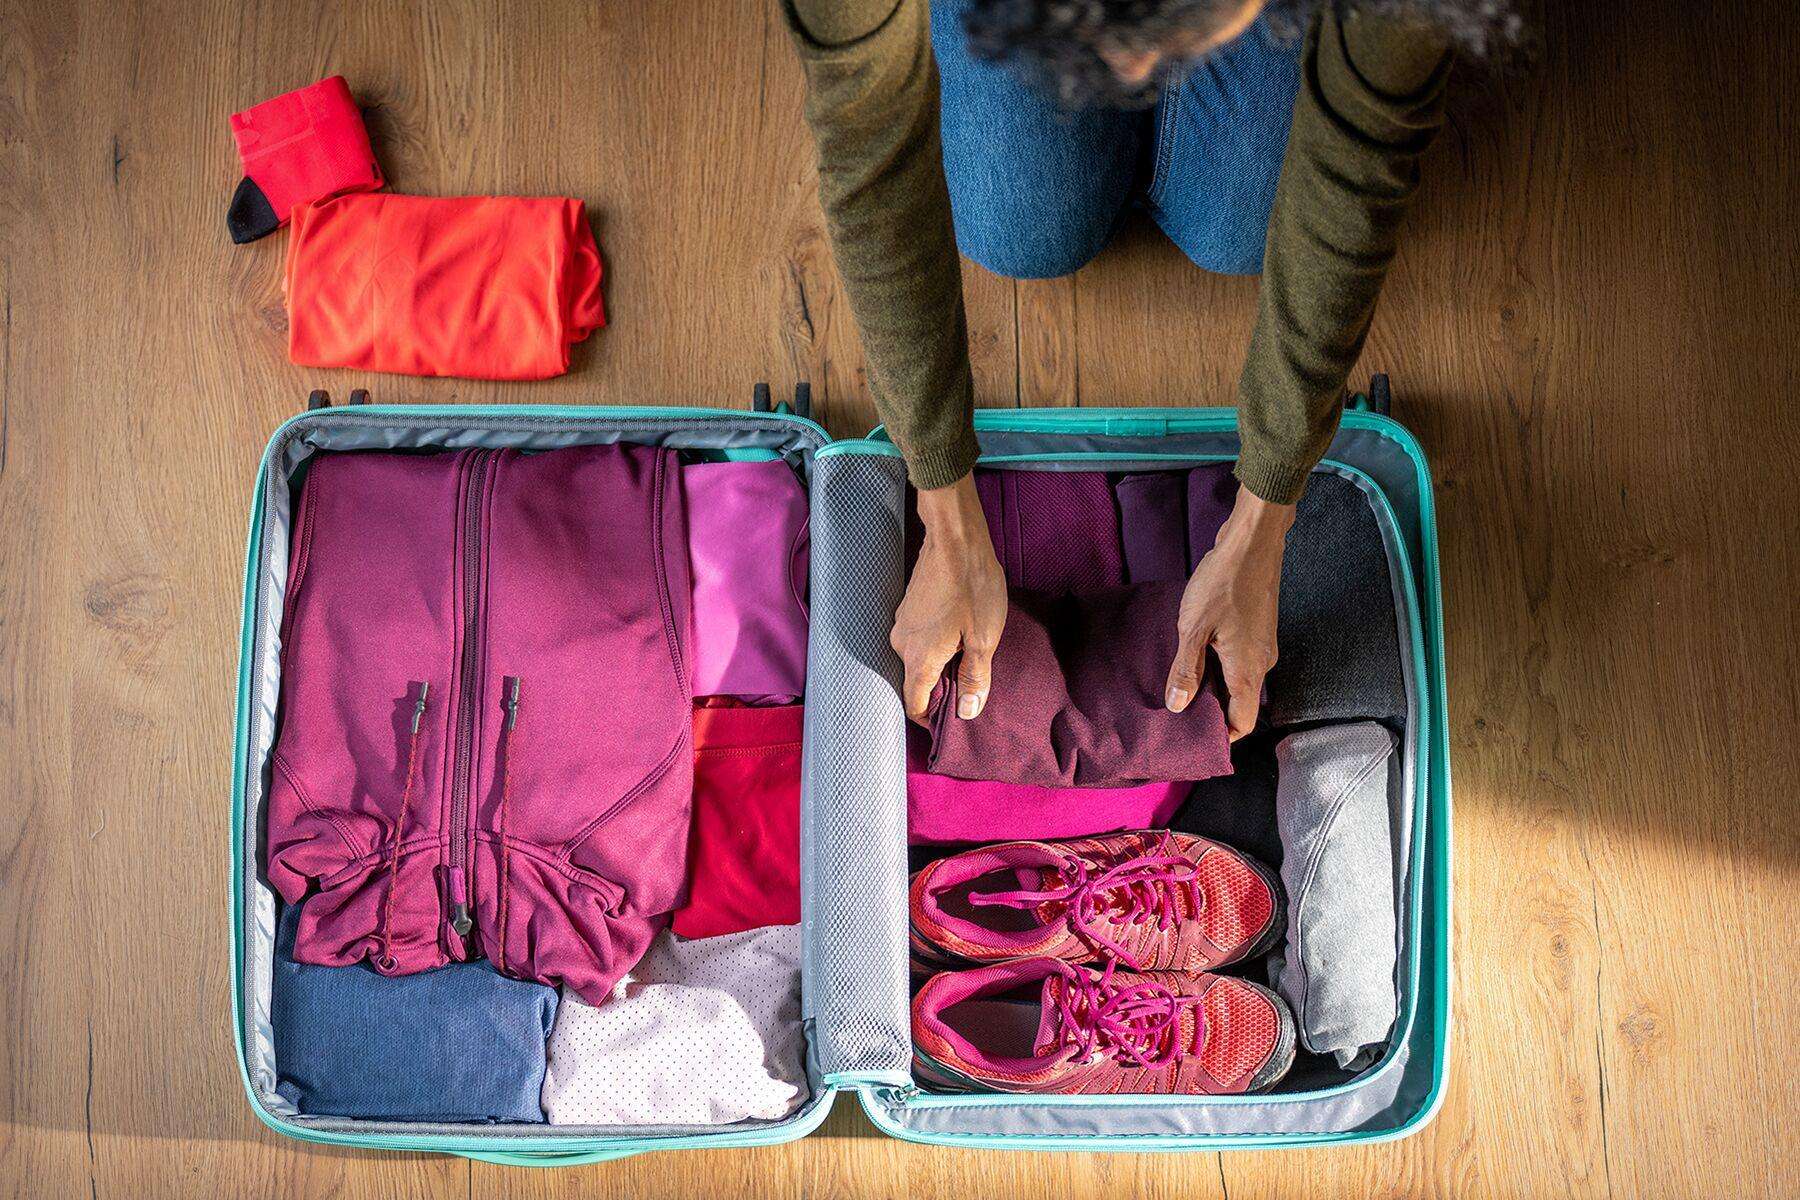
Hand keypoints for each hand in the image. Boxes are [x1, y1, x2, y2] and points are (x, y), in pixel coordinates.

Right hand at [892, 475, 1007, 724]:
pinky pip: (919, 638)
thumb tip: (968, 712)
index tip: (954, 716)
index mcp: (919, 658)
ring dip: (941, 662)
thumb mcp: (984, 638)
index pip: (914, 704)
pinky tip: (960, 629)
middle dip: (942, 687)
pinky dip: (936, 643)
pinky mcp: (907, 608)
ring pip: (919, 658)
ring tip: (970, 650)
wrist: (956, 538)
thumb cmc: (973, 586)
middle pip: (917, 681)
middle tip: (973, 679)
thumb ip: (975, 678)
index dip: (933, 718)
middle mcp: (901, 644)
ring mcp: (901, 624)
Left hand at [1165, 485, 1293, 739]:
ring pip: (1241, 681)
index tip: (1197, 738)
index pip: (1243, 722)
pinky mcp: (1260, 630)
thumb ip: (1186, 670)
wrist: (1253, 544)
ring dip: (1216, 686)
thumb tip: (1178, 707)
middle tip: (1180, 710)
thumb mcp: (1194, 628)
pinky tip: (1198, 654)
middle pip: (1242, 704)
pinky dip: (1222, 666)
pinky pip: (1242, 661)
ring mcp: (1264, 646)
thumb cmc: (1223, 583)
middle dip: (1214, 712)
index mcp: (1248, 670)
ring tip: (1184, 682)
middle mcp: (1262, 663)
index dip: (1223, 736)